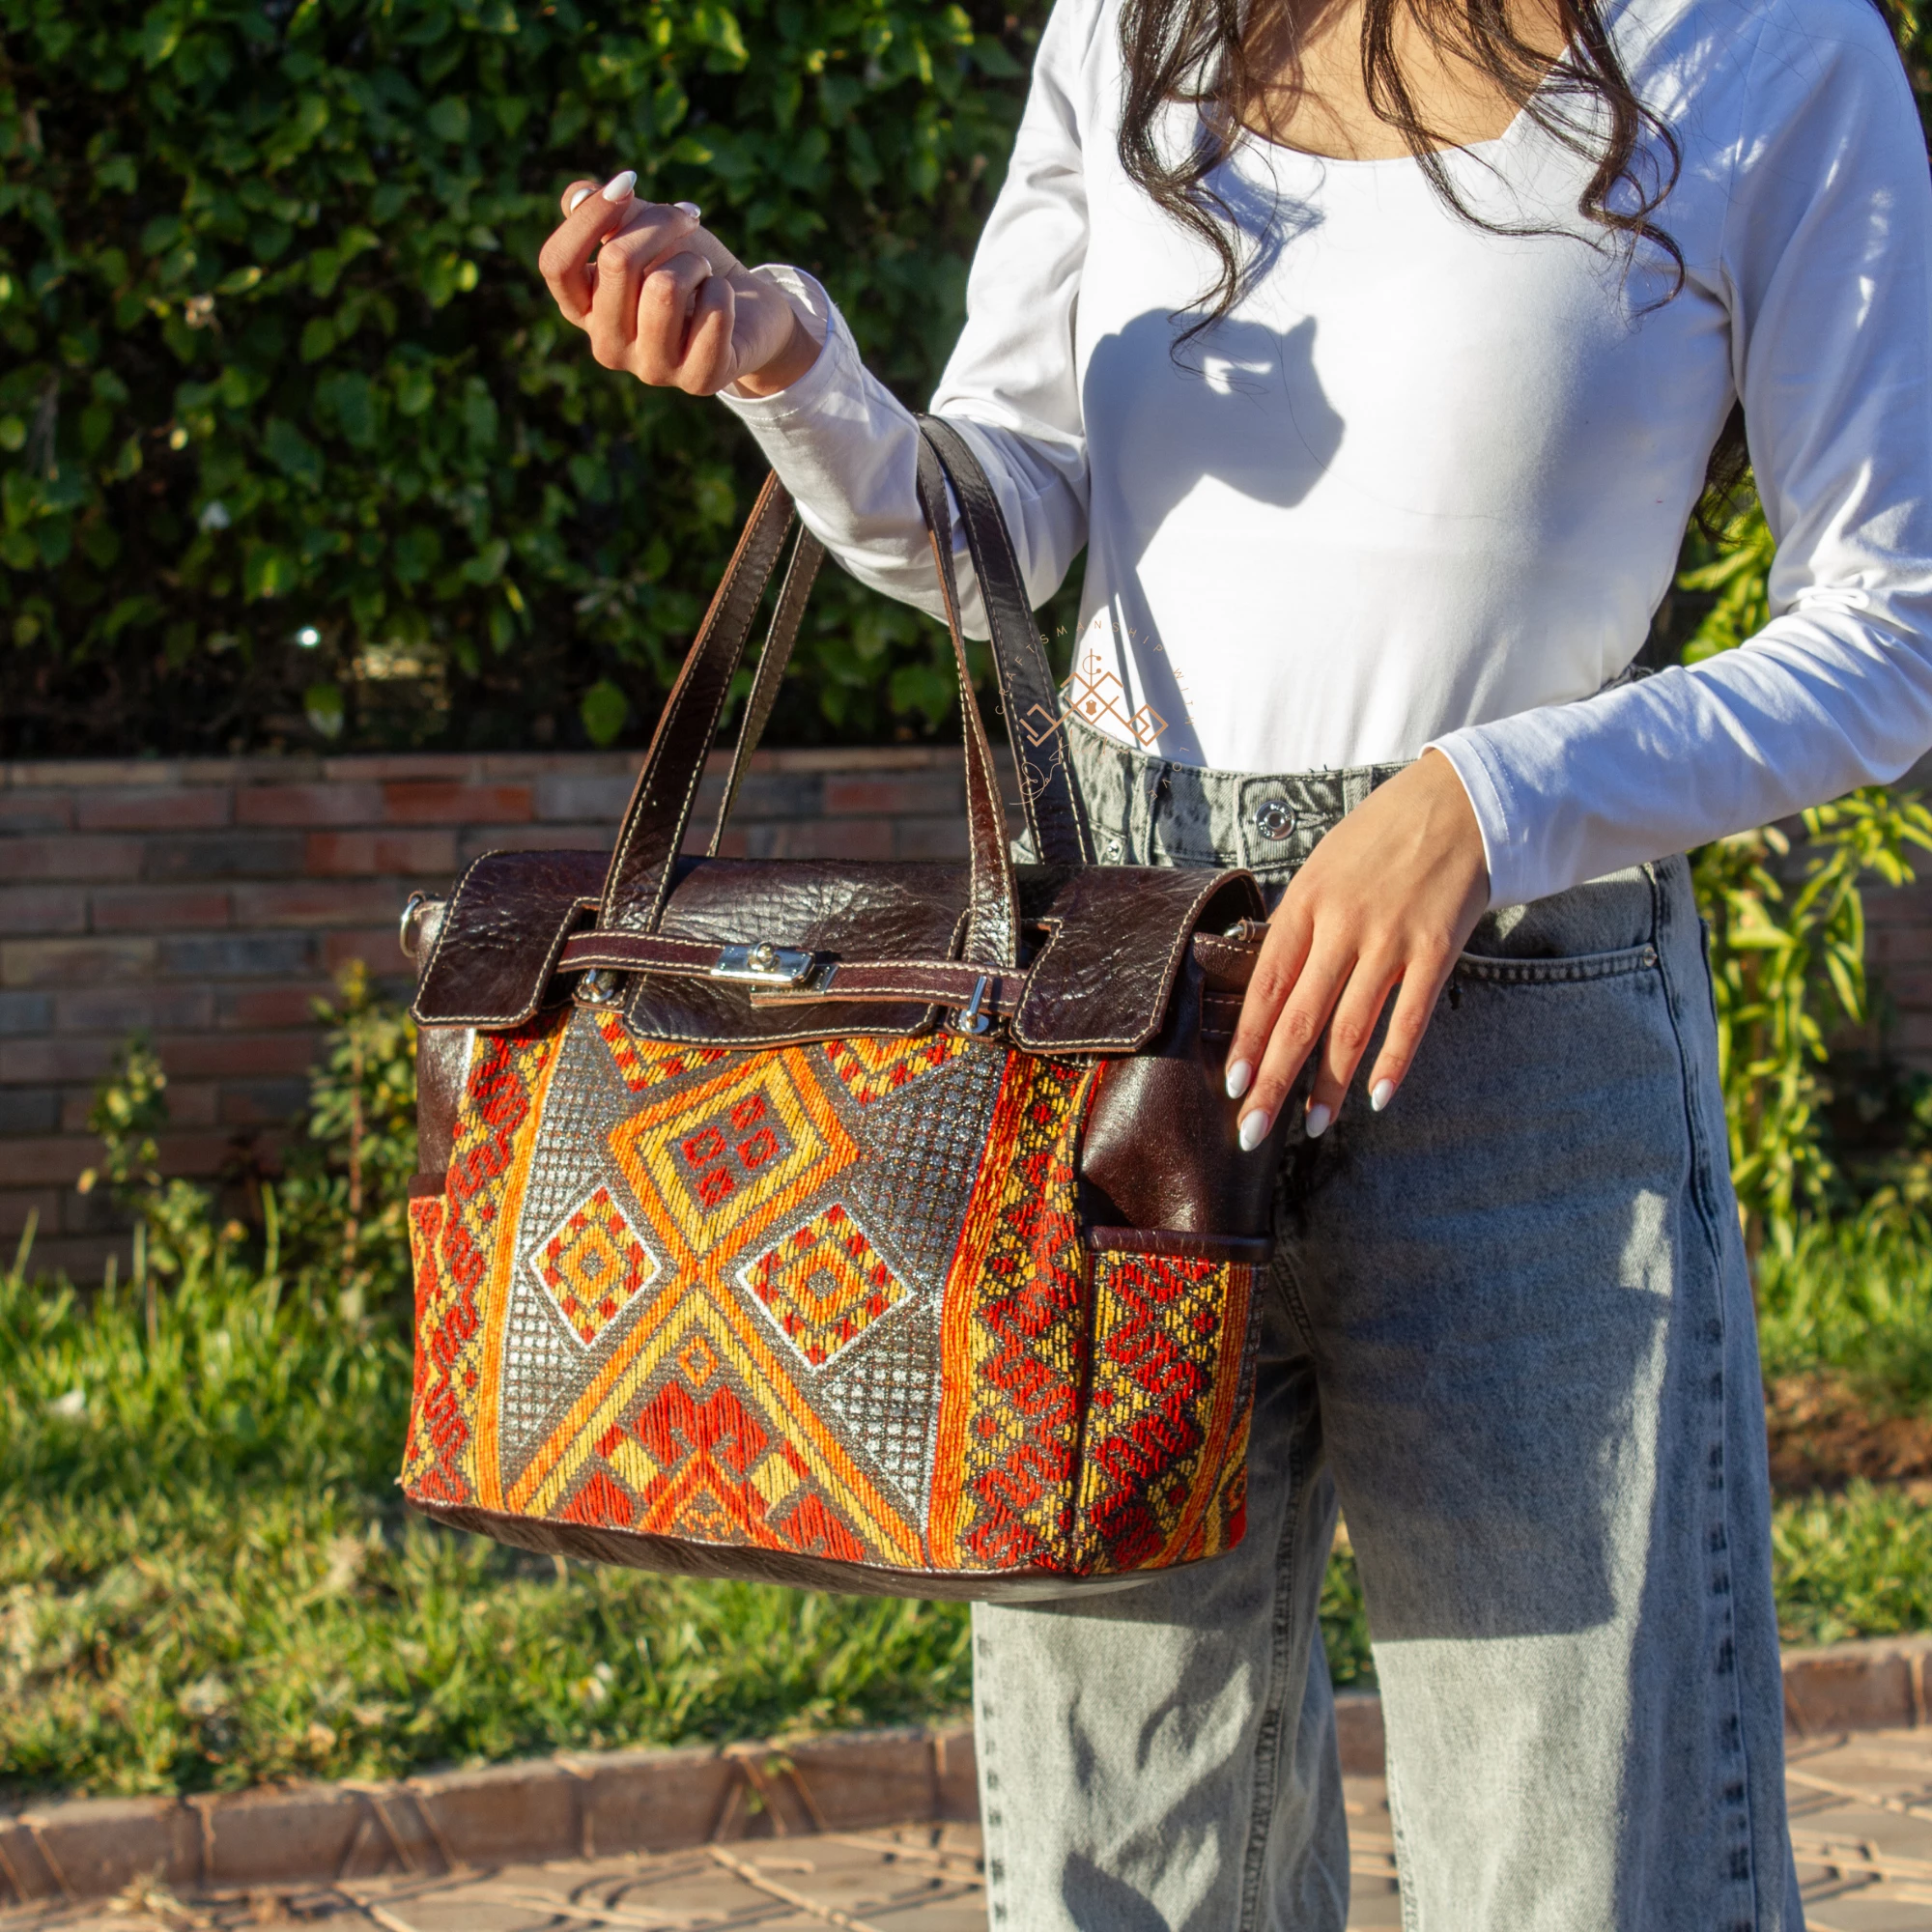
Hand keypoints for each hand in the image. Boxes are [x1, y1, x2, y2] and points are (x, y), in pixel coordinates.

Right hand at [536, 171, 819, 396]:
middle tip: (688, 217)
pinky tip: (722, 301)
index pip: (557, 264)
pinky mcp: (698, 380)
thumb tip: (580, 196)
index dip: (589, 217)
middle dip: (660, 223)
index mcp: (582, 310)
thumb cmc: (686, 265)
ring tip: (702, 271)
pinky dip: (723, 289)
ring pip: (664, 287)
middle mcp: (607, 347)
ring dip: (694, 262)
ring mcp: (651, 370)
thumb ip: (607, 213)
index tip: (627, 182)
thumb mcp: (644, 230)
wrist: (748, 311)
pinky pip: (712, 310)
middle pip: (617, 262)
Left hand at [1225, 749, 1489, 1146]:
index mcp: (1304, 904)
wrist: (1457, 803)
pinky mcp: (1436, 948)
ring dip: (1328, 1084)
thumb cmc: (1380, 838)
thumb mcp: (1322, 868)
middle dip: (1273, 1081)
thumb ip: (1298, 925)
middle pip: (1298, 1017)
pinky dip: (1393, 1061)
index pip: (1266, 988)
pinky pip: (1410, 1016)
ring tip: (1312, 1125)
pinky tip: (1377, 1097)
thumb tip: (1270, 988)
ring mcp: (1390, 939)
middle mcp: (1342, 925)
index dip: (1248, 1042)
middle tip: (1252, 1130)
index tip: (1232, 1086)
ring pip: (1350, 1027)